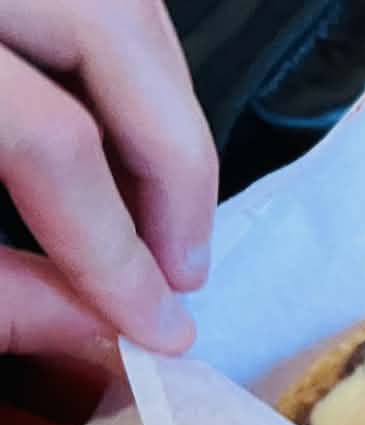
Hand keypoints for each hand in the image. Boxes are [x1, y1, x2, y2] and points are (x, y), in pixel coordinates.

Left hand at [1, 0, 215, 355]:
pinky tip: (105, 154)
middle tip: (178, 270)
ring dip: (155, 123)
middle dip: (173, 170)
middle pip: (125, 43)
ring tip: (150, 220)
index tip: (153, 324)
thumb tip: (90, 325)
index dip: (117, 248)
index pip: (57, 141)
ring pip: (129, 15)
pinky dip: (118, 81)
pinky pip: (100, 9)